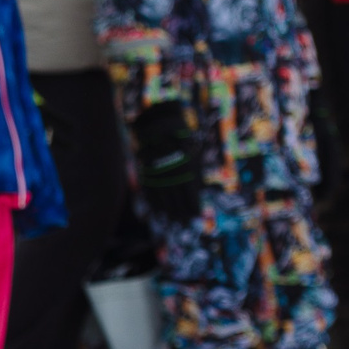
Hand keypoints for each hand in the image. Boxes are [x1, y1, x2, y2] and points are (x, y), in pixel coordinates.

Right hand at [130, 100, 202, 222]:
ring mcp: (158, 173)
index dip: (193, 206)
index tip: (196, 217)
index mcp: (186, 167)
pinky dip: (153, 203)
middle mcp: (172, 172)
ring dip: (167, 211)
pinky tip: (156, 212)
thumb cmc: (181, 139)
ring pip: (163, 197)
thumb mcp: (193, 154)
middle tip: (184, 224)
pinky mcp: (147, 171)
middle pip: (177, 198)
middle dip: (181, 212)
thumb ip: (196, 174)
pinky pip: (150, 191)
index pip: (191, 193)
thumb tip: (201, 192)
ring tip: (172, 222)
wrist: (158, 125)